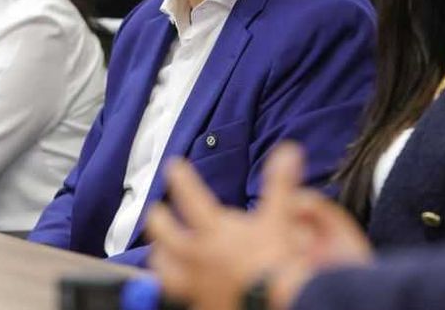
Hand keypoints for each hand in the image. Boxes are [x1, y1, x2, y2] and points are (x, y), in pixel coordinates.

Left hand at [147, 144, 373, 309]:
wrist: (273, 303)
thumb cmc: (276, 264)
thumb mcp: (278, 219)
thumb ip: (280, 184)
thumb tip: (288, 150)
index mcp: (214, 231)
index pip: (190, 196)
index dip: (181, 178)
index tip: (174, 166)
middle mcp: (198, 257)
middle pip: (165, 233)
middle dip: (158, 218)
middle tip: (155, 210)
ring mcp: (195, 285)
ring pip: (164, 269)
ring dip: (161, 257)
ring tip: (160, 252)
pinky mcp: (200, 305)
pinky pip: (181, 297)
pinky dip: (179, 291)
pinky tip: (182, 289)